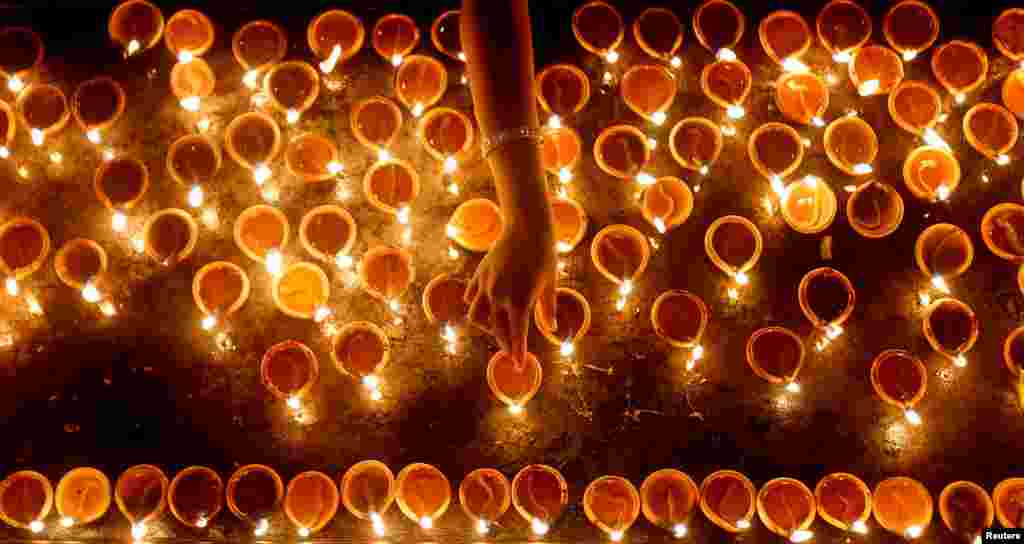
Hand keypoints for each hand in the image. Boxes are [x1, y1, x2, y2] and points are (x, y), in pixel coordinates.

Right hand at [465, 221, 556, 361]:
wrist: (527, 226)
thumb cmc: (544, 254)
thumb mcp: (550, 282)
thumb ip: (548, 307)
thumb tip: (553, 328)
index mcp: (519, 300)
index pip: (516, 335)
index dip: (517, 352)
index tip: (517, 366)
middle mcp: (499, 295)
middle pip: (496, 329)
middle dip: (503, 343)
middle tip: (510, 352)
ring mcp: (486, 285)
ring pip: (476, 316)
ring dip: (485, 326)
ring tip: (497, 328)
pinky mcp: (479, 274)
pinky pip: (471, 297)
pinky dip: (476, 305)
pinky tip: (486, 307)